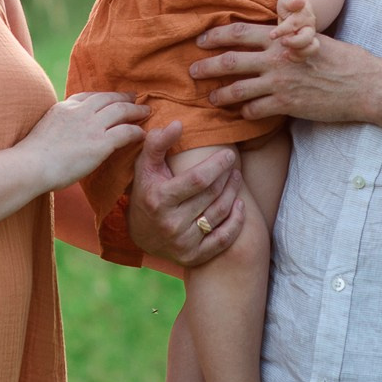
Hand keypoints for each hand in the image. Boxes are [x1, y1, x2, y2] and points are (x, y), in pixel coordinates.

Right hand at [23, 91, 147, 189]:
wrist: (31, 166)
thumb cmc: (32, 158)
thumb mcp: (45, 130)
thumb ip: (58, 126)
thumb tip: (63, 135)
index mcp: (64, 107)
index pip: (88, 96)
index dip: (104, 96)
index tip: (112, 98)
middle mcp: (79, 112)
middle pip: (108, 98)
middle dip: (123, 97)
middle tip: (135, 98)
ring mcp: (91, 126)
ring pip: (121, 111)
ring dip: (135, 110)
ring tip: (146, 111)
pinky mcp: (100, 143)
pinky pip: (125, 132)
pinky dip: (136, 131)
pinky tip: (142, 134)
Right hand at [126, 123, 244, 265]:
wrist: (141, 234)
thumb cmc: (146, 190)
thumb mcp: (145, 166)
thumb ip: (158, 142)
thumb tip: (178, 124)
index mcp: (158, 199)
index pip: (198, 180)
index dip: (217, 165)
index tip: (228, 154)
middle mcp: (170, 224)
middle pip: (212, 196)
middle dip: (227, 177)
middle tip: (234, 165)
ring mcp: (182, 243)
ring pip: (219, 214)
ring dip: (233, 194)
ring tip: (236, 179)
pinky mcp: (193, 257)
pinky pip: (223, 239)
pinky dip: (236, 222)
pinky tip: (240, 205)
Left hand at [192, 21, 380, 123]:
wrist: (363, 84)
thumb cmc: (342, 58)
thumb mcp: (313, 37)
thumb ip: (289, 36)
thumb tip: (273, 32)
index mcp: (280, 38)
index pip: (238, 33)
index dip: (215, 36)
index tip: (200, 40)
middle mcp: (275, 59)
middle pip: (229, 61)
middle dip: (206, 66)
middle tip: (192, 71)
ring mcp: (280, 84)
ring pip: (237, 90)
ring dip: (219, 95)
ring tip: (210, 98)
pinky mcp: (287, 106)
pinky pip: (255, 111)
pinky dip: (244, 113)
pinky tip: (241, 114)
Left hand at [273, 0, 319, 59]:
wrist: (299, 10)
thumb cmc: (290, 6)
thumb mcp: (287, 1)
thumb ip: (292, 2)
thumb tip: (301, 1)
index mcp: (303, 16)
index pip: (294, 24)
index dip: (282, 30)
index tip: (271, 35)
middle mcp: (309, 28)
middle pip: (307, 38)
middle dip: (294, 43)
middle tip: (282, 42)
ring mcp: (309, 39)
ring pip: (312, 49)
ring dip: (299, 53)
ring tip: (286, 53)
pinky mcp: (305, 47)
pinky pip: (306, 56)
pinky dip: (297, 58)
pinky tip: (286, 55)